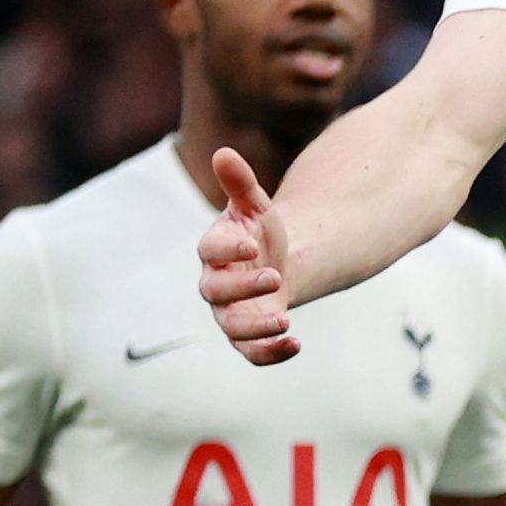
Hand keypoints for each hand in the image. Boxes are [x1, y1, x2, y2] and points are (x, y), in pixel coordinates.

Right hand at [195, 146, 299, 363]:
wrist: (277, 263)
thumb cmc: (260, 233)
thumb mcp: (255, 206)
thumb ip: (240, 183)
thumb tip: (223, 152)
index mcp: (214, 250)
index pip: (210, 249)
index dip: (227, 247)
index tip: (252, 243)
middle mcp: (216, 284)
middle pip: (216, 291)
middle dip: (242, 287)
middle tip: (275, 276)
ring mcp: (231, 312)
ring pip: (232, 327)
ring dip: (255, 327)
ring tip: (284, 320)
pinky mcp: (250, 334)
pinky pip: (251, 352)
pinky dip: (269, 353)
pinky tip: (295, 344)